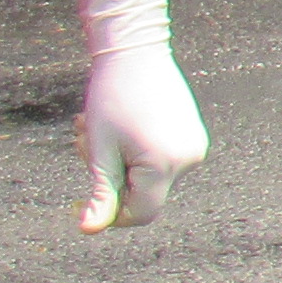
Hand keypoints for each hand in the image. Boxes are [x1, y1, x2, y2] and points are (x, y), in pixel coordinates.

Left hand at [70, 0, 203, 231]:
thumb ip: (100, 193)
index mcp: (165, 164)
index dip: (109, 211)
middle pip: (143, 194)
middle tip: (86, 143)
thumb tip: (89, 231)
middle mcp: (189, 159)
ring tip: (101, 128)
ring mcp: (195, 146)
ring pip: (150, 176)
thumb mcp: (99, 149)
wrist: (135, 51)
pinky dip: (136, 151)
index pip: (139, 213)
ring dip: (121, 161)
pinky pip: (161, 159)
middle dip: (111, 177)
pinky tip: (123, 124)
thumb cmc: (111, 98)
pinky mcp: (193, 135)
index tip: (86, 188)